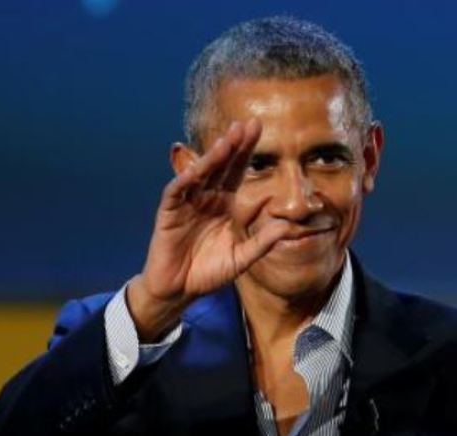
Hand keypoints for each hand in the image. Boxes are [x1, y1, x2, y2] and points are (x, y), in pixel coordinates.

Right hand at [127, 119, 288, 340]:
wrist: (180, 289)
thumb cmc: (209, 272)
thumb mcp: (241, 258)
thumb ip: (262, 243)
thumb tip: (287, 226)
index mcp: (225, 204)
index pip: (237, 172)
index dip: (247, 152)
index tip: (260, 130)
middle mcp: (206, 197)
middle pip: (221, 166)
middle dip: (234, 145)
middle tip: (248, 124)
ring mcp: (187, 203)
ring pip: (201, 174)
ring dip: (213, 157)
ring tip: (228, 140)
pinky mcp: (169, 213)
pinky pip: (177, 192)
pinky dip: (186, 179)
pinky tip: (197, 169)